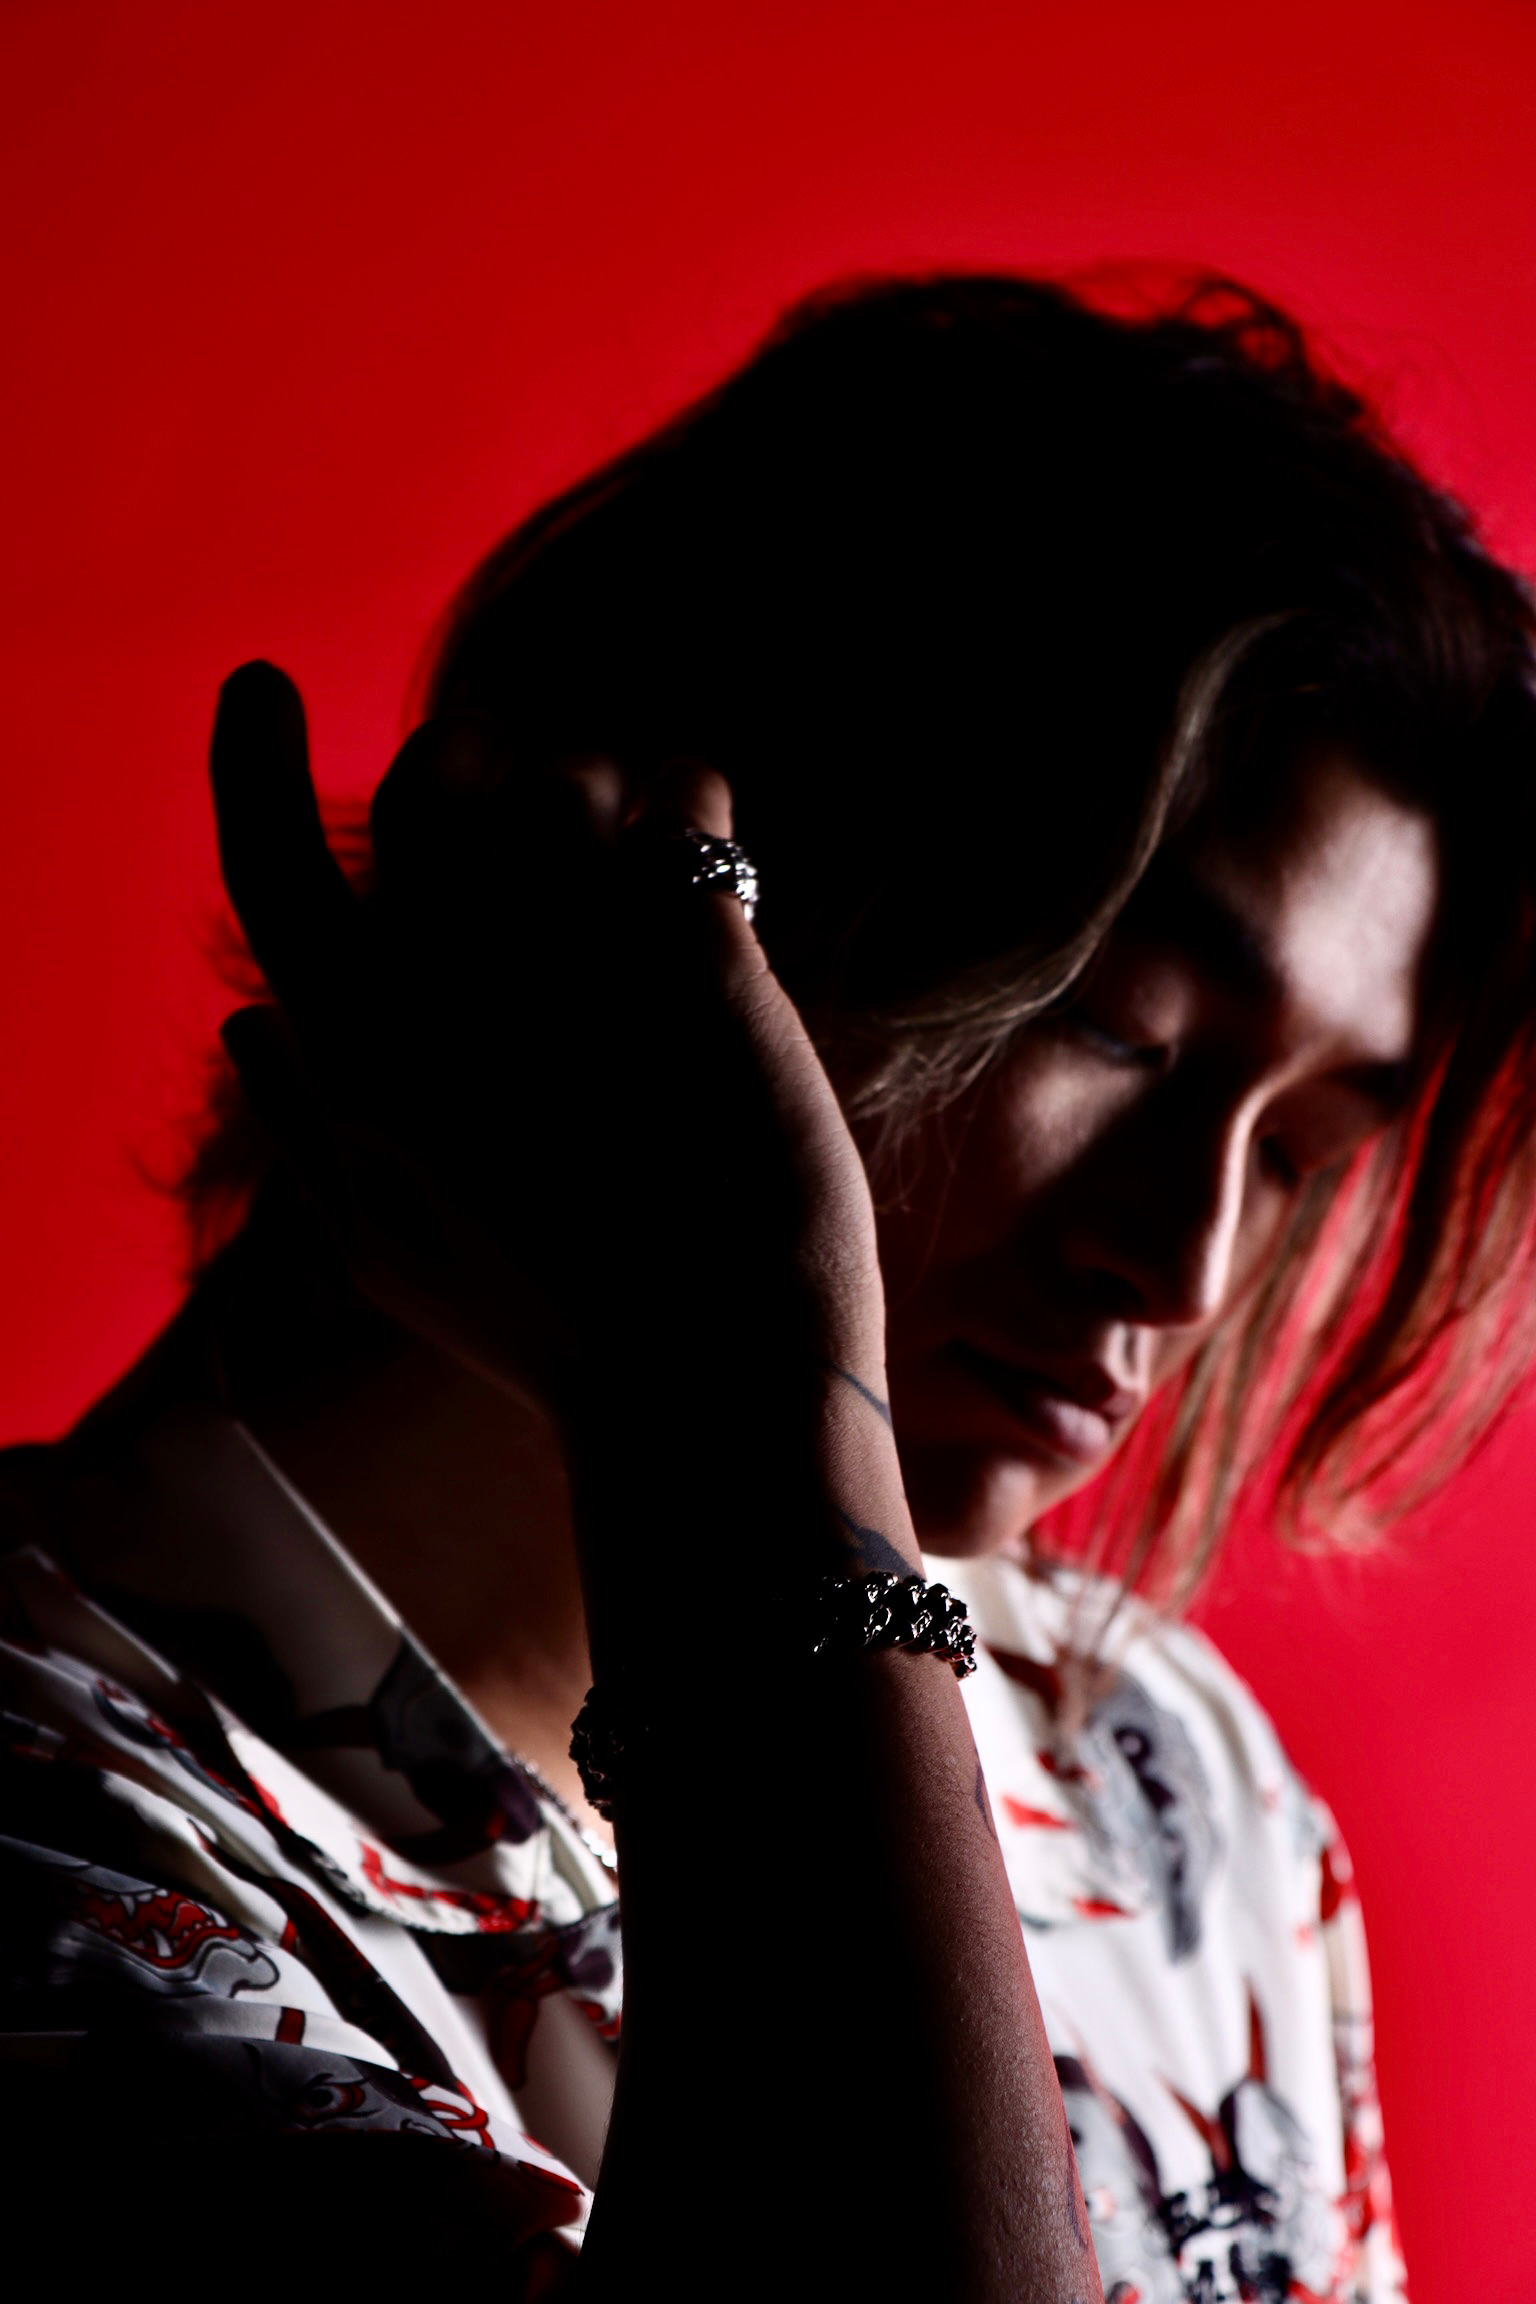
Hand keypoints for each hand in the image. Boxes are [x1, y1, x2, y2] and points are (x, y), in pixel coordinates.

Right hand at [209, 662, 889, 1438]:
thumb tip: (246, 1024)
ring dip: (610, 803)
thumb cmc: (550, 1333)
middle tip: (545, 818)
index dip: (247, 758)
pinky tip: (709, 866)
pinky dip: (697, 807)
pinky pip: (687, 798)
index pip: (265, 861)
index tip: (260, 682)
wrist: (713, 1380)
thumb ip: (303, 1132)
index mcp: (355, 1059)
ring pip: (569, 773)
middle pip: (433, 778)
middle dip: (486, 768)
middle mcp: (446, 986)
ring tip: (646, 876)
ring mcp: (569, 962)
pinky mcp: (696, 956)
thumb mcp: (384, 1255)